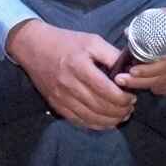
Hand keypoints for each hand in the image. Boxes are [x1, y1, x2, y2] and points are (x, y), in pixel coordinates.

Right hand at [5, 21, 133, 130]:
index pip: (106, 91)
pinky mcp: (56, 105)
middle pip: (100, 107)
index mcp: (79, 67)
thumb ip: (112, 55)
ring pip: (91, 118)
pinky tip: (105, 121)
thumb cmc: (66, 42)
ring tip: (122, 115)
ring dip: (110, 121)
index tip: (132, 96)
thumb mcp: (91, 41)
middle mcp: (69, 85)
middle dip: (120, 111)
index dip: (123, 98)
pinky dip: (95, 125)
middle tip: (130, 107)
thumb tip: (130, 71)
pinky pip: (79, 122)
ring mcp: (61, 98)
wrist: (33, 47)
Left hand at [112, 6, 165, 97]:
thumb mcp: (163, 15)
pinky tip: (148, 85)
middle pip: (165, 77)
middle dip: (141, 81)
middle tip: (122, 80)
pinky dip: (160, 88)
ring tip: (131, 82)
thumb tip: (127, 33)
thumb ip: (145, 24)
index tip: (132, 71)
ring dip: (149, 85)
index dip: (148, 70)